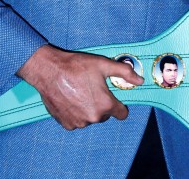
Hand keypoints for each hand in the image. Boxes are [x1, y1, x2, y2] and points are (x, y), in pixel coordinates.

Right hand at [17, 44, 142, 129]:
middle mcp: (93, 117)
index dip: (120, 105)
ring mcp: (79, 122)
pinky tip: (71, 99)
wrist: (49, 71)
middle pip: (105, 115)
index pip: (122, 114)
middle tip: (93, 89)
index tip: (114, 98)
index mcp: (105, 105)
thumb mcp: (104, 65)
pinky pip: (77, 121)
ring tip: (80, 92)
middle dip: (102, 104)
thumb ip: (125, 73)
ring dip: (89, 109)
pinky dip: (76, 113)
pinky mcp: (67, 124)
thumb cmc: (76, 67)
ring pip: (91, 118)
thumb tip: (139, 80)